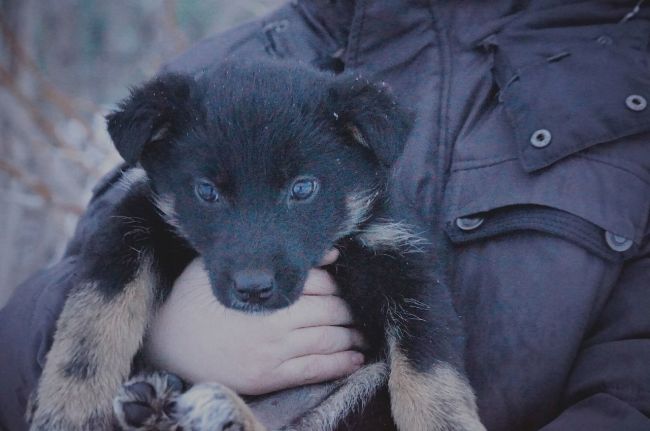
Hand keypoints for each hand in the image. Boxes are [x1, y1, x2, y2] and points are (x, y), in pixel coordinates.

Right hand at [143, 249, 364, 394]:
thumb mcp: (220, 269)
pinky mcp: (269, 377)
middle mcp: (272, 321)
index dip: (333, 282)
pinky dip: (342, 364)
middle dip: (348, 309)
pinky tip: (356, 359)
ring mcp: (272, 352)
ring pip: (329, 340)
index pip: (317, 282)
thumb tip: (323, 254)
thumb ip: (265, 258)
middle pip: (330, 310)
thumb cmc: (192, 300)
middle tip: (355, 308)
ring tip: (361, 333)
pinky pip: (316, 370)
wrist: (165, 345)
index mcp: (262, 291)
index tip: (338, 284)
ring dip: (351, 336)